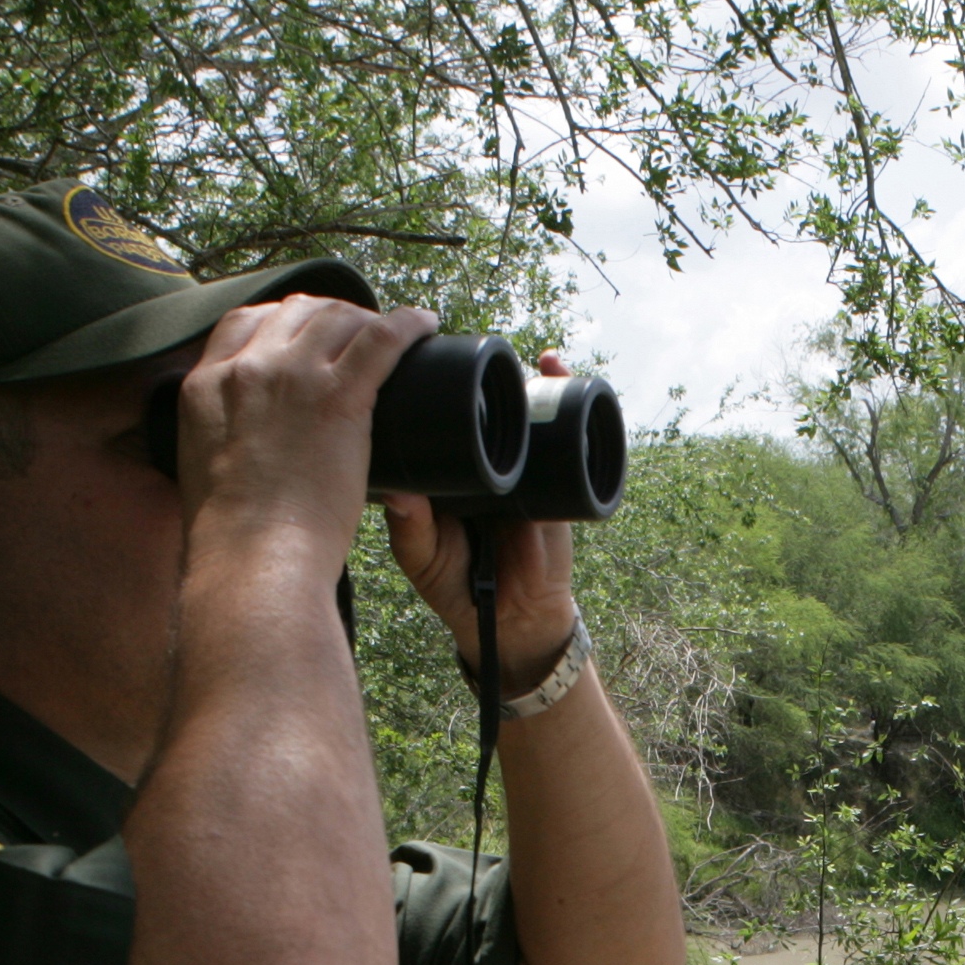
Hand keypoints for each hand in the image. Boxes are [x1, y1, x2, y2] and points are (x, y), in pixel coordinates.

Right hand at [172, 294, 436, 549]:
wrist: (251, 559)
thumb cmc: (235, 538)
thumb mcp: (203, 468)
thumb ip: (222, 440)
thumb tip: (248, 447)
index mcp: (205, 385)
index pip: (243, 320)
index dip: (284, 320)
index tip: (308, 333)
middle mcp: (246, 369)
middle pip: (296, 311)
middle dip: (332, 316)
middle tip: (359, 337)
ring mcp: (291, 377)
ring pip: (339, 318)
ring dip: (369, 319)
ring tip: (394, 335)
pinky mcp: (337, 398)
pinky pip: (381, 339)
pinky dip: (407, 324)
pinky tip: (424, 324)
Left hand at [379, 350, 582, 688]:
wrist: (508, 619)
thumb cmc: (457, 584)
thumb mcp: (422, 555)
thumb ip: (410, 526)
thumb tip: (397, 489)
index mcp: (445, 472)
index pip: (439, 419)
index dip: (437, 386)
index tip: (431, 355)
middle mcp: (483, 462)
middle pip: (487, 407)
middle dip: (490, 374)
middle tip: (482, 345)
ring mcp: (523, 471)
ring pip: (528, 414)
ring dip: (533, 379)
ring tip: (533, 355)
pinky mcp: (556, 485)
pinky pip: (566, 437)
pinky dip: (567, 400)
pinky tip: (557, 370)